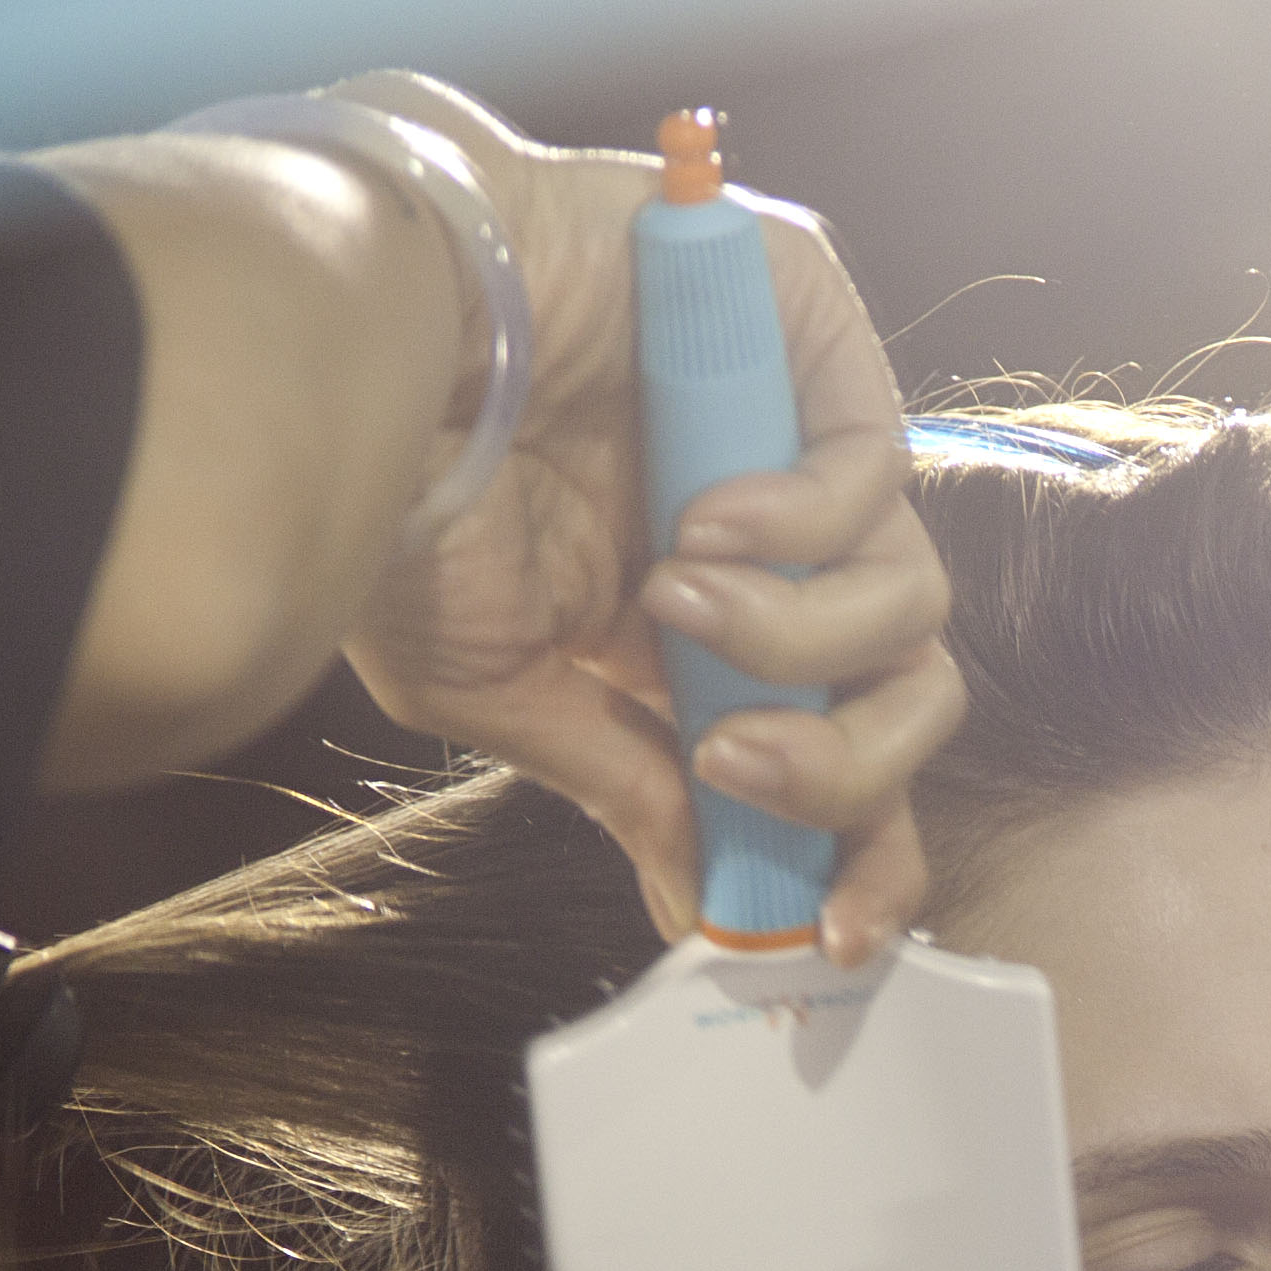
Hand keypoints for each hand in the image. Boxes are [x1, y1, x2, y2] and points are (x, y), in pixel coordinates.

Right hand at [328, 77, 963, 961]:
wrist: (356, 343)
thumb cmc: (400, 500)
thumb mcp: (498, 688)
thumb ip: (621, 784)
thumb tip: (703, 903)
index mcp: (705, 638)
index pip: (846, 759)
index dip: (864, 855)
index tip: (838, 937)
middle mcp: (773, 548)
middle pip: (912, 698)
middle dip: (840, 769)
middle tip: (726, 761)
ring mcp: (798, 438)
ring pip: (914, 601)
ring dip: (797, 643)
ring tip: (671, 606)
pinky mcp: (812, 334)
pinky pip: (878, 472)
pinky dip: (802, 528)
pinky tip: (700, 524)